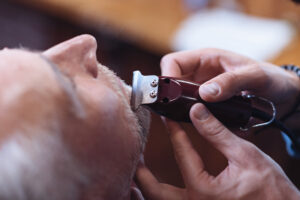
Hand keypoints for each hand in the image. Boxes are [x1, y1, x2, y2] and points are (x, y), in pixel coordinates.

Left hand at [135, 104, 299, 199]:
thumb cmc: (271, 190)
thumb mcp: (245, 156)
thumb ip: (217, 133)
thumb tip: (197, 111)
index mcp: (202, 190)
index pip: (181, 153)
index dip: (174, 132)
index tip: (167, 118)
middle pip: (154, 191)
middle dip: (141, 174)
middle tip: (135, 157)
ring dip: (146, 189)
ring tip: (139, 174)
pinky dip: (160, 197)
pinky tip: (157, 189)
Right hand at [160, 49, 299, 117]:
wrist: (281, 95)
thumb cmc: (270, 78)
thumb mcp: (254, 76)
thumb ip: (231, 82)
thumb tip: (205, 93)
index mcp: (206, 58)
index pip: (173, 61)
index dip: (167, 76)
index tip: (169, 94)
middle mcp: (200, 73)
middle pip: (171, 81)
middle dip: (169, 95)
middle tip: (172, 111)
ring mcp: (202, 89)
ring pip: (178, 97)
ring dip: (177, 108)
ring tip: (182, 119)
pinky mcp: (206, 104)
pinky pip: (190, 109)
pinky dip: (189, 116)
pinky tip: (195, 124)